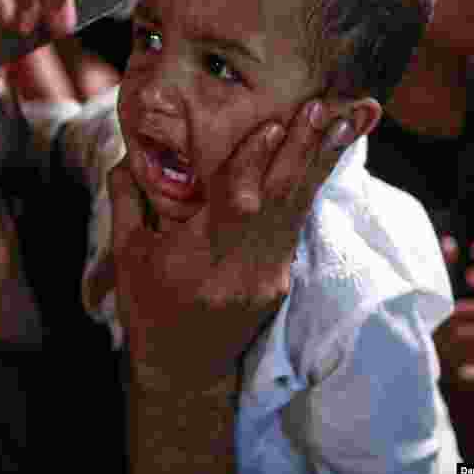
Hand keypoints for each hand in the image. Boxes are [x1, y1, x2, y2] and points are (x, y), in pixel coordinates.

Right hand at [109, 100, 353, 393]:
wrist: (184, 367)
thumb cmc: (149, 306)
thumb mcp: (126, 254)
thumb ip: (126, 201)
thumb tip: (126, 155)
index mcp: (199, 261)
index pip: (234, 205)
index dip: (253, 163)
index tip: (274, 124)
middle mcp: (243, 268)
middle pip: (280, 201)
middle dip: (305, 148)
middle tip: (327, 105)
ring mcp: (269, 275)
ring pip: (299, 208)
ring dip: (323, 161)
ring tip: (347, 119)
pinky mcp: (282, 277)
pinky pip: (298, 223)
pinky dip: (313, 184)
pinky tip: (329, 154)